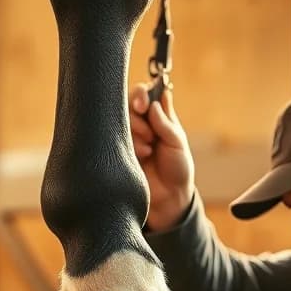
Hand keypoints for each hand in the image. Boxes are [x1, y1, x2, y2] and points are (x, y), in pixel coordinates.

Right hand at [130, 83, 194, 231]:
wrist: (168, 197)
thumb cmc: (177, 168)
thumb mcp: (177, 142)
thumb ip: (165, 121)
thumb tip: (155, 101)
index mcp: (157, 116)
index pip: (144, 94)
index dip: (141, 94)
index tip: (144, 105)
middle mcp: (141, 123)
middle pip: (127, 104)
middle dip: (138, 118)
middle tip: (151, 134)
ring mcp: (128, 137)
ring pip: (119, 121)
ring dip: (137, 133)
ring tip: (149, 150)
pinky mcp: (117, 150)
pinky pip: (114, 138)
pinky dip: (131, 145)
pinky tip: (142, 156)